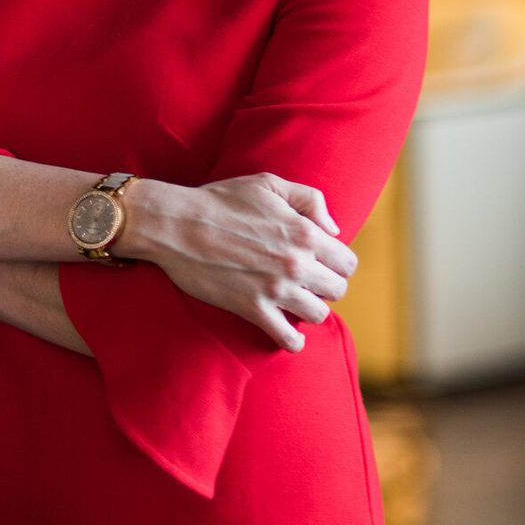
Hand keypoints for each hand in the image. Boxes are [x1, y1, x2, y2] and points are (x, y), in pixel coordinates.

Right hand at [136, 173, 358, 353]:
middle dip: (325, 286)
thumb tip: (333, 230)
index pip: (347, 263)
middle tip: (306, 282)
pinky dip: (291, 340)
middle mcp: (297, 264)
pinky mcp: (252, 309)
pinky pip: (288, 339)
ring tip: (294, 302)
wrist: (178, 225)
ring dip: (309, 310)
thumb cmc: (221, 200)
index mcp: (306, 234)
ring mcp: (276, 290)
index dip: (335, 263)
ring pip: (318, 315)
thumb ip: (310, 200)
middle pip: (337, 290)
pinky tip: (285, 330)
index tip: (320, 263)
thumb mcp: (269, 184)